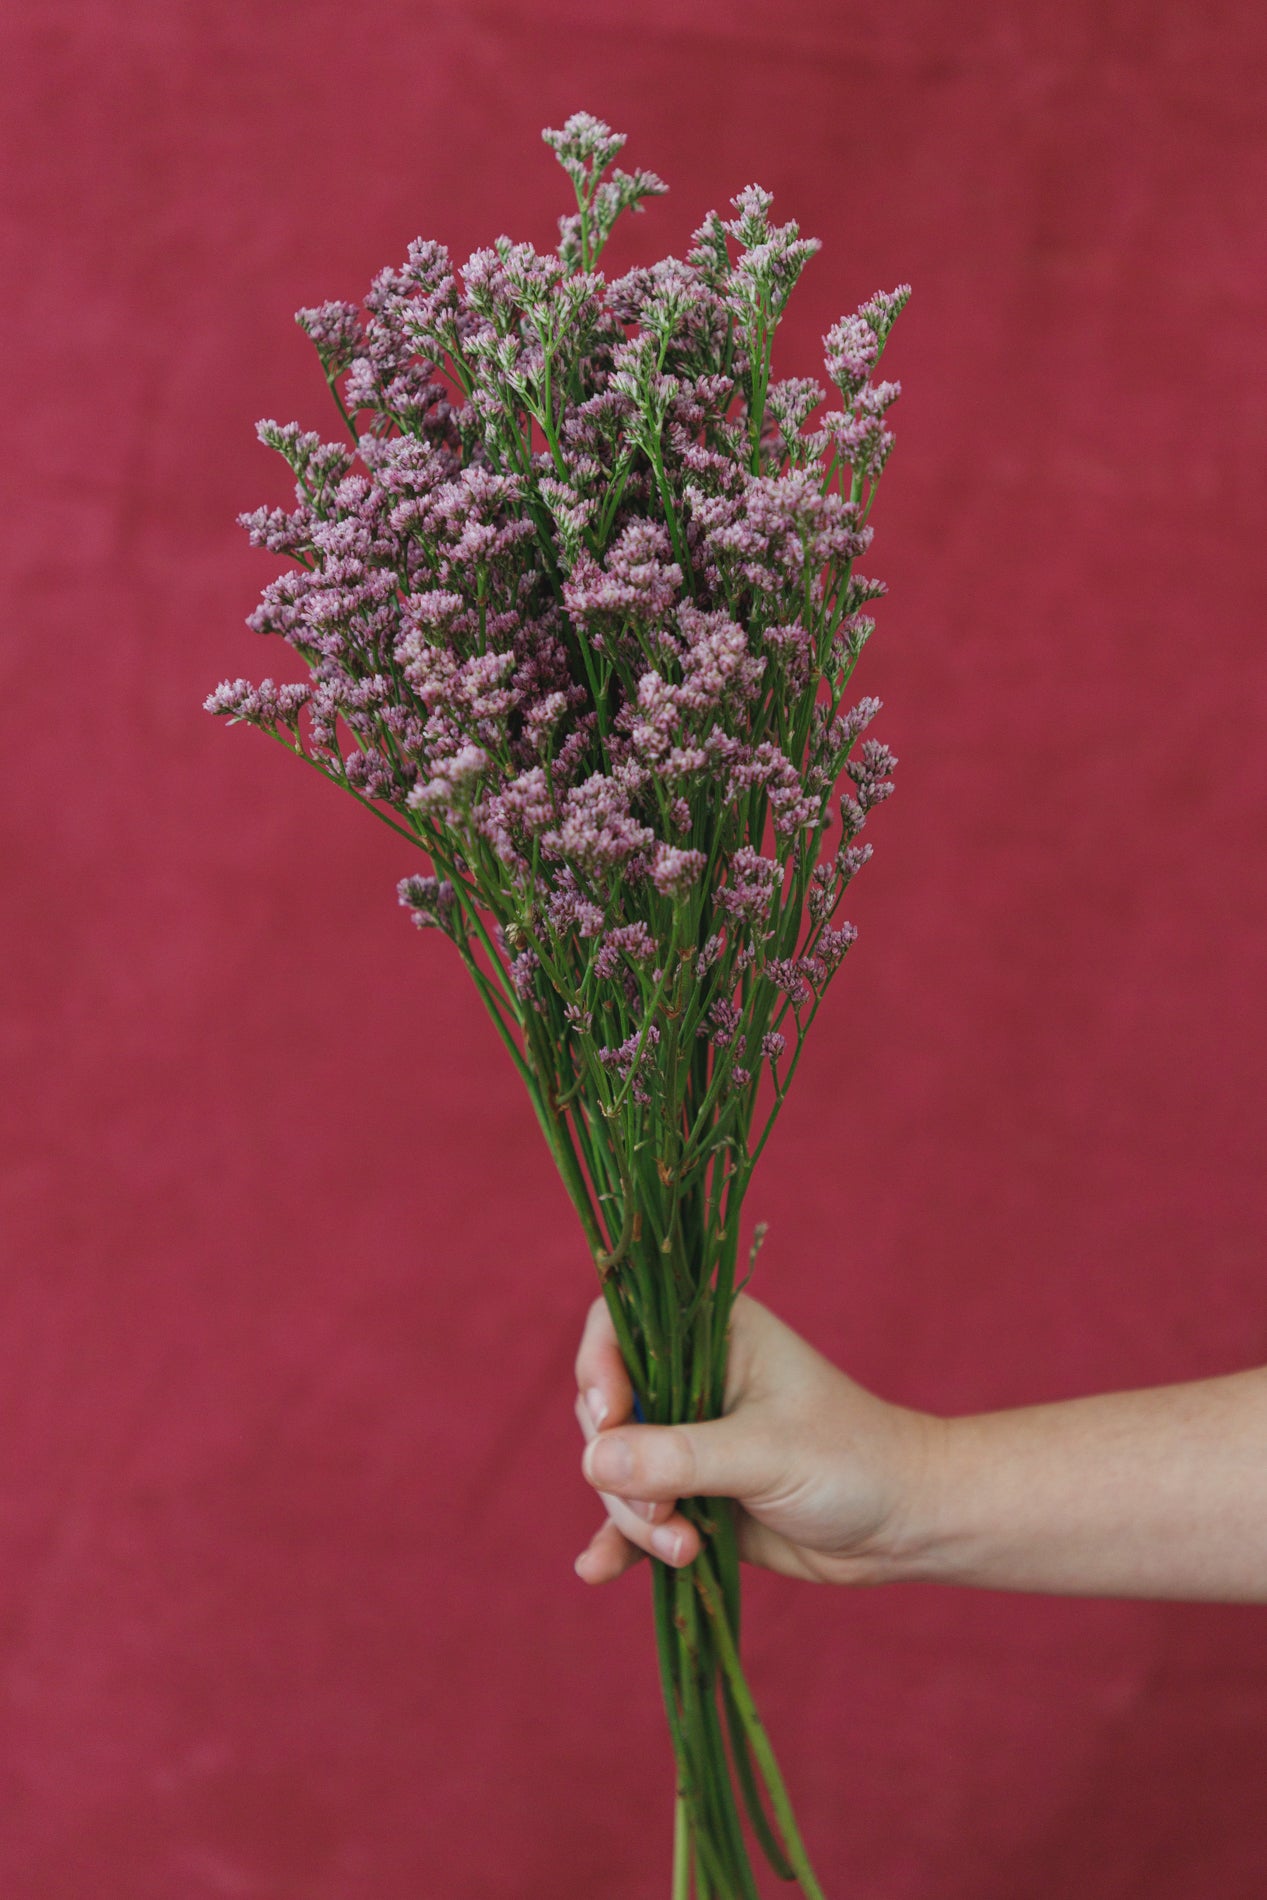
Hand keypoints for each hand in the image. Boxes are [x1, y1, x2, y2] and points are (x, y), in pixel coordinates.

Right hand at [572, 1291, 938, 1584]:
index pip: (617, 1327)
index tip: (609, 1417)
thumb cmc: (850, 1461)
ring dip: (635, 1517)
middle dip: (620, 1468)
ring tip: (684, 1550)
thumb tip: (593, 1460)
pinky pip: (635, 1515)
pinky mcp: (690, 1495)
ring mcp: (687, 1440)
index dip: (597, 1368)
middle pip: (606, 1410)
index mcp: (711, 1334)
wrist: (902, 1525)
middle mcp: (690, 1379)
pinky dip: (619, 1543)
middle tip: (663, 1511)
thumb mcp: (766, 1453)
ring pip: (616, 1470)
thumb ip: (680, 1457)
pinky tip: (596, 1570)